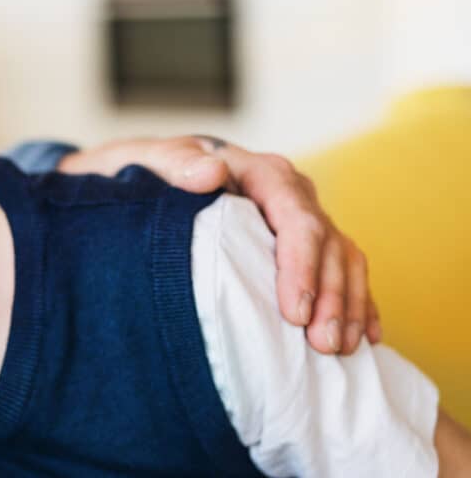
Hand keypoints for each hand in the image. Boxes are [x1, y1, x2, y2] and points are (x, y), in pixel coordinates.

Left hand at [57, 136, 376, 354]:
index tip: (294, 312)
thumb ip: (176, 163)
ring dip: (348, 306)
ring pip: (344, 259)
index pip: (295, 216)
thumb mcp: (148, 162)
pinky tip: (368, 338)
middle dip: (331, 296)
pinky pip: (345, 272)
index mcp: (259, 172)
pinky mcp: (305, 246)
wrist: (147, 178)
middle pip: (327, 243)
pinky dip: (359, 303)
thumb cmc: (146, 172)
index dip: (300, 265)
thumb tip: (211, 172)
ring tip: (340, 350)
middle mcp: (290, 193)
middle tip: (322, 345)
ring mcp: (302, 219)